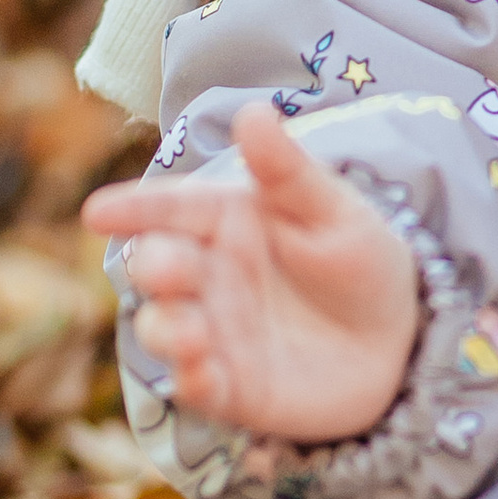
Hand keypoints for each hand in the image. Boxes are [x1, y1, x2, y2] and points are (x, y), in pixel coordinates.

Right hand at [83, 101, 420, 443]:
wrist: (399, 339)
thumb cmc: (359, 261)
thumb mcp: (334, 211)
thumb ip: (289, 171)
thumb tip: (254, 111)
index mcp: (224, 220)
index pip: (171, 208)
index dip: (135, 209)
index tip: (98, 212)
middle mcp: (206, 276)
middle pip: (160, 266)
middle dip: (155, 267)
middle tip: (163, 267)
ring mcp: (211, 332)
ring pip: (164, 328)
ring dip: (166, 329)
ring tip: (189, 331)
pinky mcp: (227, 387)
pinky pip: (197, 386)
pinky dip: (191, 381)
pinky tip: (200, 374)